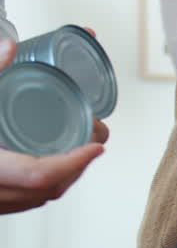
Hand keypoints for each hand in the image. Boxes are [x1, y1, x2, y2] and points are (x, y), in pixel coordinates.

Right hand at [0, 38, 106, 213]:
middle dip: (76, 169)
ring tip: (77, 155)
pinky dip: (38, 188)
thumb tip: (9, 45)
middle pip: (45, 191)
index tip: (96, 146)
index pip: (40, 175)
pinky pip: (17, 202)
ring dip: (60, 181)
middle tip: (94, 144)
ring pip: (33, 200)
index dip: (74, 164)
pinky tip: (44, 169)